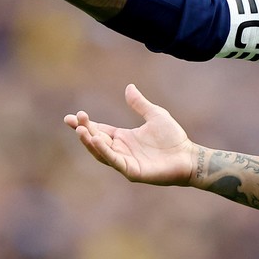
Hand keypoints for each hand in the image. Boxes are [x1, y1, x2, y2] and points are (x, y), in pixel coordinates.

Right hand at [64, 84, 196, 185]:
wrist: (187, 155)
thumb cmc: (172, 138)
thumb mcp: (155, 115)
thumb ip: (140, 104)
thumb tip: (129, 87)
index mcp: (123, 138)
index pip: (99, 130)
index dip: (85, 124)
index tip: (71, 117)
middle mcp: (121, 150)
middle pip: (96, 140)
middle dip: (84, 130)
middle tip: (76, 119)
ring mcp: (125, 161)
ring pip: (101, 152)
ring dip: (90, 142)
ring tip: (81, 130)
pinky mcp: (131, 171)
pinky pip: (114, 161)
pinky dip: (104, 152)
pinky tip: (96, 141)